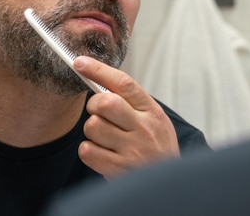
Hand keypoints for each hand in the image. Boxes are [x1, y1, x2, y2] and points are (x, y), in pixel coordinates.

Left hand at [73, 56, 179, 178]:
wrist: (169, 185)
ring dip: (92, 130)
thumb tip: (98, 80)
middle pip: (105, 103)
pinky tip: (102, 153)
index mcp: (152, 111)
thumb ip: (131, 102)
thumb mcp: (154, 119)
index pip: (124, 83)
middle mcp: (144, 129)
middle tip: (99, 112)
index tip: (80, 62)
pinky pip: (87, 150)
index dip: (99, 70)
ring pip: (92, 126)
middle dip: (94, 105)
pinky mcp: (118, 170)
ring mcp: (131, 151)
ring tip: (105, 137)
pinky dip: (89, 150)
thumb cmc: (157, 148)